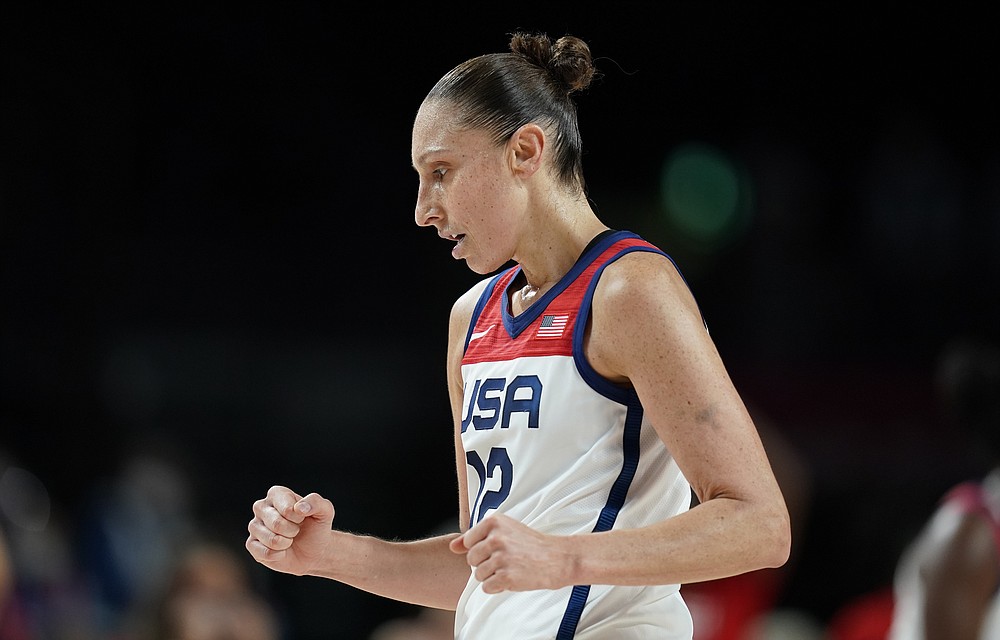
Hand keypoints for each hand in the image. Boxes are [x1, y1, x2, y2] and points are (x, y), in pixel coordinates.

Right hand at [246, 485, 333, 575]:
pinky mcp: (252, 544)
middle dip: (293, 531)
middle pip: (276, 523)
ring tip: (289, 540)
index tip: (302, 518)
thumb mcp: (325, 511)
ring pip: (270, 539)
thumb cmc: (316, 527)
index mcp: (276, 494)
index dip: (299, 517)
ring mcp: (254, 526)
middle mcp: (261, 507)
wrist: (313, 550)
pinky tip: (282, 551)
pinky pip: (264, 553)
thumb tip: (299, 508)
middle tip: (296, 531)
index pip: (286, 508)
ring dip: (286, 543)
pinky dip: (279, 555)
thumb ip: (316, 502)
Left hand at [449, 514, 572, 592]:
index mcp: (494, 522)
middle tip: (505, 561)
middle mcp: (496, 537)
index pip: (468, 541)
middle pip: (471, 560)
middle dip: (485, 564)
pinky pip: (487, 588)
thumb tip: (452, 547)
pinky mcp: (507, 576)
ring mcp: (501, 557)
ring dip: (492, 577)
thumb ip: (476, 537)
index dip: (481, 550)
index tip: (498, 549)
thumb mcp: (504, 531)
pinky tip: (512, 578)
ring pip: (478, 575)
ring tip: (510, 569)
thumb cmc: (530, 545)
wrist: (558, 558)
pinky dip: (498, 587)